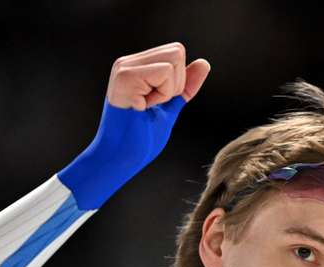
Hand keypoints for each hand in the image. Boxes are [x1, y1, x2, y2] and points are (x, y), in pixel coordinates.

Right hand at [57, 43, 211, 209]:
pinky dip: (161, 95)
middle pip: (177, 51)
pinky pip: (165, 73)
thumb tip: (204, 64)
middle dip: (175, 84)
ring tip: (145, 108)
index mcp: (134, 67)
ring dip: (167, 91)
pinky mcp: (125, 76)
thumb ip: (185, 86)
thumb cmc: (139, 139)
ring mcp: (124, 67)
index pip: (175, 53)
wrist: (119, 158)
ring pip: (172, 61)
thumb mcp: (169, 107)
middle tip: (152, 105)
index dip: (176, 82)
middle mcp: (126, 63)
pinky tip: (141, 109)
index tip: (155, 103)